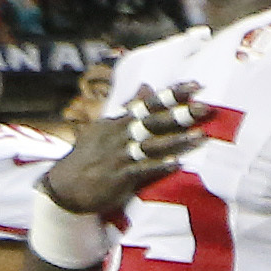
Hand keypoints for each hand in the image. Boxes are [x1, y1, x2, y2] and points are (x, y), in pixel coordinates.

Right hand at [42, 80, 213, 219]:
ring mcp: (119, 155)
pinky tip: (177, 164)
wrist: (65, 185)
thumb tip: (147, 86)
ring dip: (176, 140)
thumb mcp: (108, 127)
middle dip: (179, 113)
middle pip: (152, 121)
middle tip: (205, 107)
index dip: (171, 94)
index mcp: (118, 122)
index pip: (148, 103)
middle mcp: (119, 135)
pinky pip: (142, 170)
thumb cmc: (91, 156)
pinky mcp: (119, 177)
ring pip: (151, 144)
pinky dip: (159, 166)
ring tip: (201, 136)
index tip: (196, 85)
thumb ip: (130, 108)